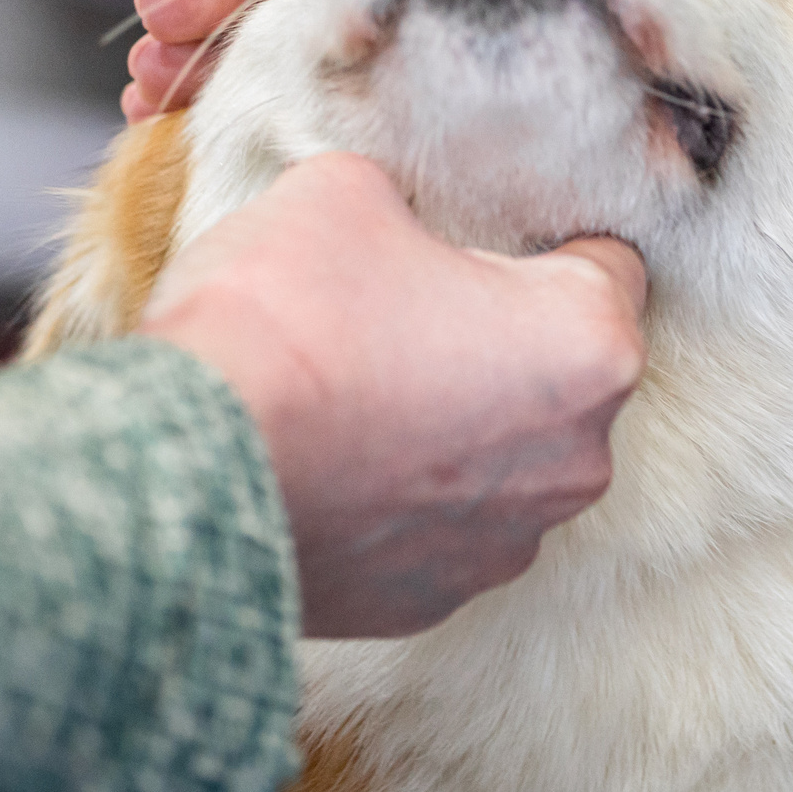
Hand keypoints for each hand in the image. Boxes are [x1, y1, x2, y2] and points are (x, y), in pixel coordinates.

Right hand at [140, 155, 647, 637]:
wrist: (182, 473)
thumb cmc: (283, 321)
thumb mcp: (346, 190)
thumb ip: (405, 200)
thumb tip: (393, 221)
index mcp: (589, 348)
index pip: (610, 268)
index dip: (543, 240)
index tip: (485, 237)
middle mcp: (575, 462)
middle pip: (559, 373)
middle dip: (497, 337)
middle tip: (404, 305)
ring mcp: (504, 545)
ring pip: (500, 457)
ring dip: (450, 423)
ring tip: (355, 386)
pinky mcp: (428, 601)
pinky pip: (433, 527)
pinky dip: (396, 495)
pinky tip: (329, 458)